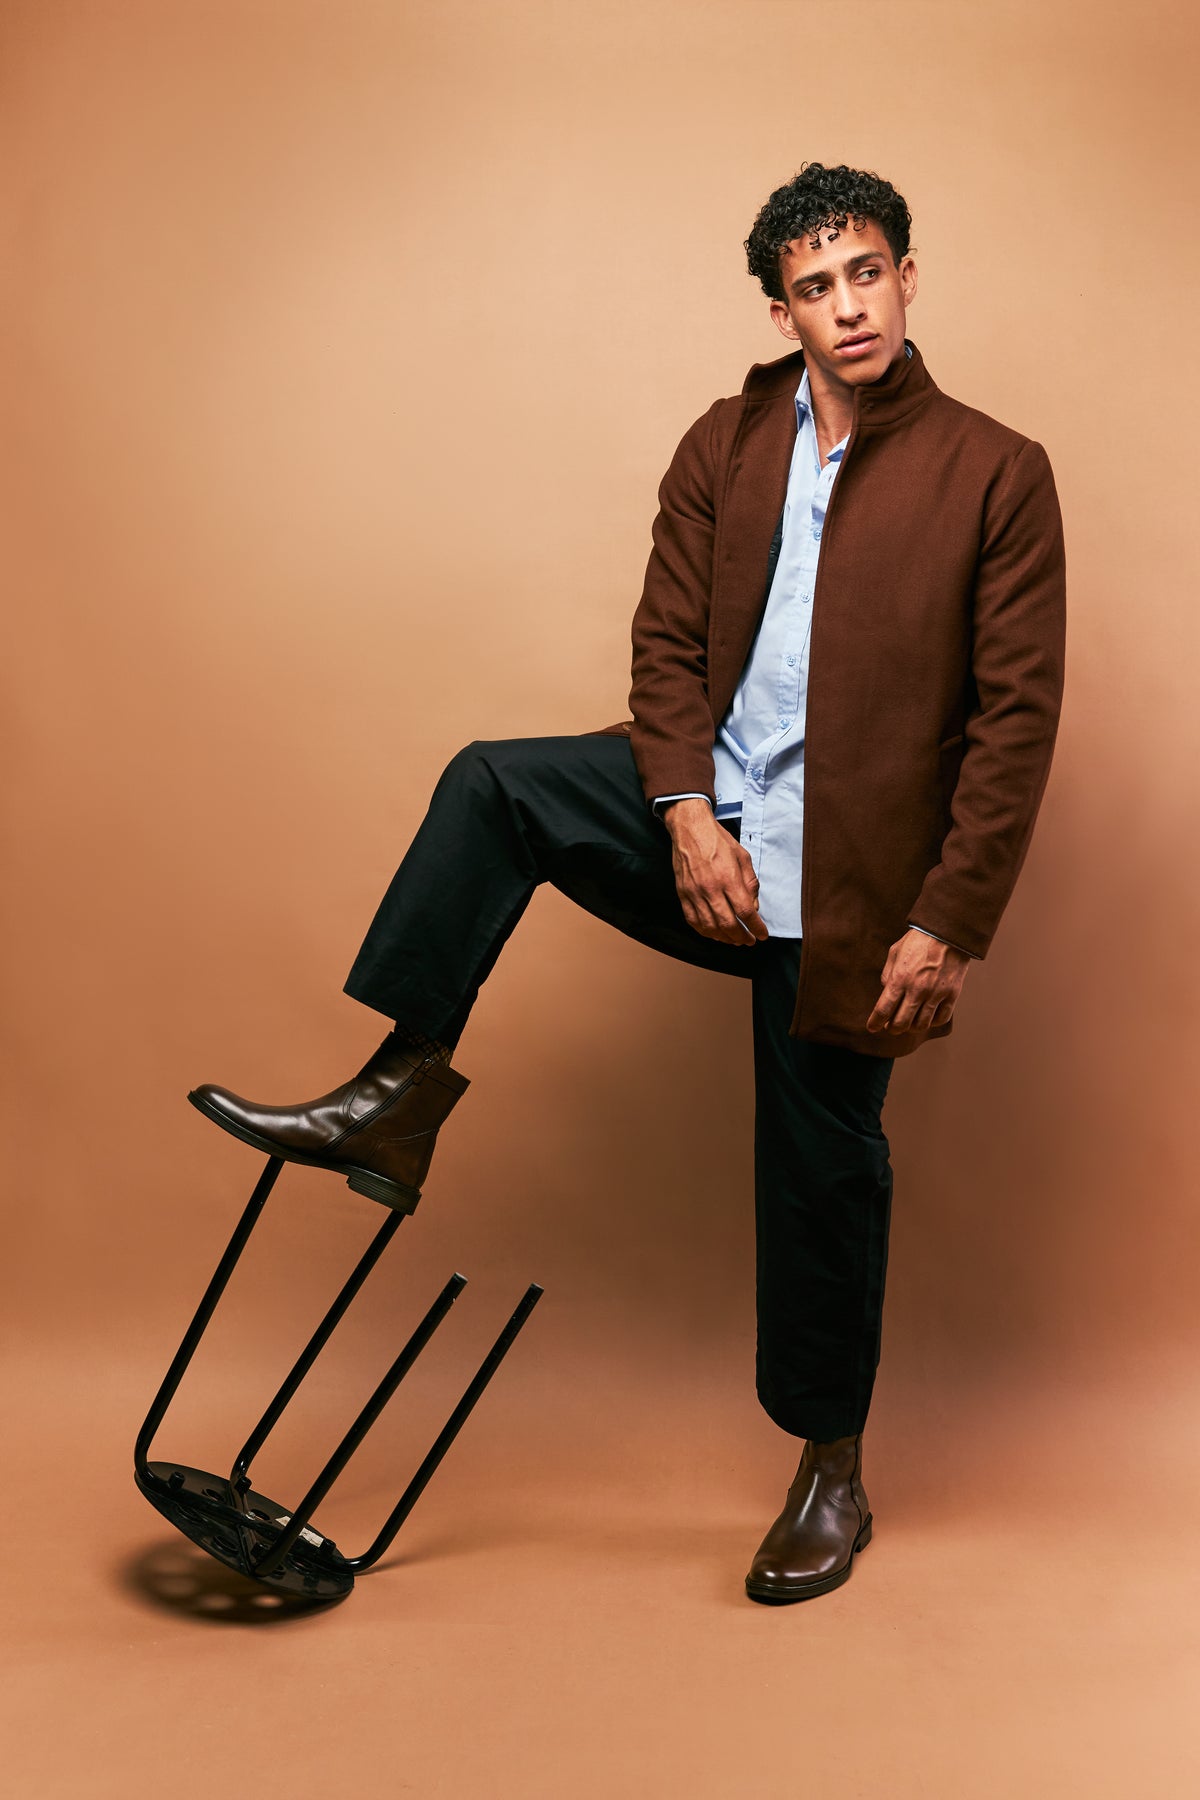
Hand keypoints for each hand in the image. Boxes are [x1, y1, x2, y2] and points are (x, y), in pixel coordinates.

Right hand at [661, 798, 768, 945]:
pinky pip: (693, 920)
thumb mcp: (743, 856)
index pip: (745, 911)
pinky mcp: (683, 894)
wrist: (690, 829)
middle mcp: (710, 888)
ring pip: (710, 926)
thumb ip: (750, 883)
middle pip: (728, 923)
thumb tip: (754, 906)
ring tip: (734, 940)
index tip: (762, 935)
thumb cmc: (717, 840)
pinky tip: (714, 933)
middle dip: (741, 937)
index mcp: (728, 878)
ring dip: (724, 938)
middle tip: (749, 940)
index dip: (756, 927)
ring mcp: (694, 893)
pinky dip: (705, 931)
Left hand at [867, 928, 970, 1033]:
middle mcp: (917, 989)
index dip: (875, 1022)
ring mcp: (936, 993)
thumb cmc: (918, 940)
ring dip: (911, 1028)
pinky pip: (941, 1018)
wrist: (947, 932)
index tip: (872, 1028)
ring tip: (908, 1024)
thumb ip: (887, 974)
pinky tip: (927, 1018)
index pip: (883, 1009)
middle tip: (890, 1027)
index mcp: (900, 978)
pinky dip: (932, 1023)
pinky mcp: (952, 994)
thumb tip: (885, 992)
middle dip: (893, 1029)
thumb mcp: (894, 952)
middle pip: (901, 1023)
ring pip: (921, 1025)